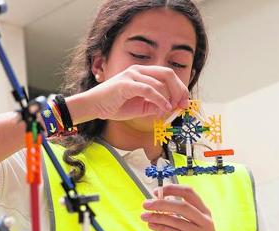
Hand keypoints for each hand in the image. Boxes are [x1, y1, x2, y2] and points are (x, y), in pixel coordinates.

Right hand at [67, 65, 189, 123]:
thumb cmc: (115, 105)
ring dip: (168, 99)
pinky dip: (160, 99)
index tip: (184, 103)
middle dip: (179, 90)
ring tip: (168, 112)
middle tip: (182, 105)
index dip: (180, 88)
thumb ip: (155, 105)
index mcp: (143, 73)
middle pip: (168, 74)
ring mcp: (132, 75)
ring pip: (160, 83)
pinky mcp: (126, 84)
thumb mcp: (141, 107)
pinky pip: (148, 90)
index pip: (168, 75)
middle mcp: (139, 70)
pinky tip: (164, 109)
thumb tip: (172, 108)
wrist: (94, 106)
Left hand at [140, 184, 228, 230]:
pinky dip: (161, 228)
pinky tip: (152, 226)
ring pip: (177, 221)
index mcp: (205, 211)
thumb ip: (180, 214)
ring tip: (144, 216)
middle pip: (182, 206)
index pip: (190, 193)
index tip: (156, 191)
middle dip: (161, 203)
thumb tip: (159, 202)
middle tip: (145, 204)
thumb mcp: (193, 225)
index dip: (172, 189)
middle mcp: (205, 221)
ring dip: (158, 217)